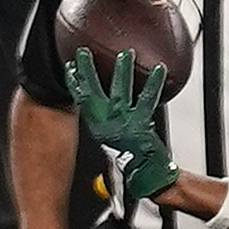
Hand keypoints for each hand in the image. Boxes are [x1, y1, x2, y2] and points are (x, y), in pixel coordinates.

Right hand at [64, 48, 177, 199]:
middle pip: (94, 91)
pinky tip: (159, 69)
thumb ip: (108, 124)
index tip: (69, 66)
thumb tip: (110, 110)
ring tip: (125, 53)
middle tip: (84, 52)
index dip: (74, 82)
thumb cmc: (130, 160)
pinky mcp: (142, 122)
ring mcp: (124, 121)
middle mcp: (108, 122)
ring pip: (121, 91)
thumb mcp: (112, 140)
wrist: (145, 176)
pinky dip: (153, 83)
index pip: (82, 99)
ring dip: (122, 71)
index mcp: (98, 126)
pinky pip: (148, 99)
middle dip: (87, 71)